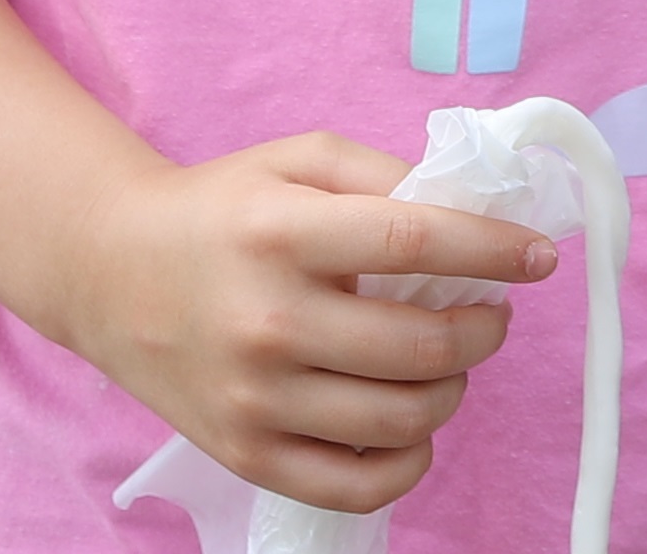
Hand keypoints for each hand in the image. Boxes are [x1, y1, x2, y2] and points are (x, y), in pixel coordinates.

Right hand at [68, 136, 559, 516]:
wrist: (107, 271)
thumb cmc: (219, 209)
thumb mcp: (296, 160)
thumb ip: (384, 175)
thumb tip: (470, 212)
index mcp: (282, 232)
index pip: (415, 242)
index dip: (493, 250)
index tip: (538, 256)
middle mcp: (268, 319)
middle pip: (420, 346)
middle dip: (484, 330)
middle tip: (489, 314)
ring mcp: (254, 397)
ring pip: (400, 420)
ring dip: (452, 390)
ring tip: (447, 363)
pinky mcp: (244, 452)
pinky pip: (353, 486)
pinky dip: (408, 465)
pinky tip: (414, 429)